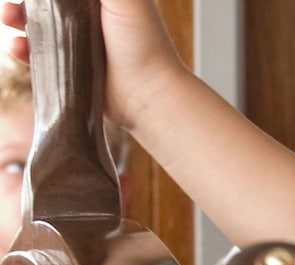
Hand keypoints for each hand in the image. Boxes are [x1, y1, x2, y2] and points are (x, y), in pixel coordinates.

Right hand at [2, 0, 188, 128]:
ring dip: (17, 18)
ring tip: (8, 17)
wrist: (149, 94)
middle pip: (49, 4)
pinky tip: (17, 47)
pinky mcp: (72, 69)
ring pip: (39, 26)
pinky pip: (39, 56)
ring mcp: (80, 44)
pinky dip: (23, 49)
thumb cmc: (144, 42)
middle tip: (12, 5)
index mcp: (105, 0)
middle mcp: (92, 19)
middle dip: (26, 1)